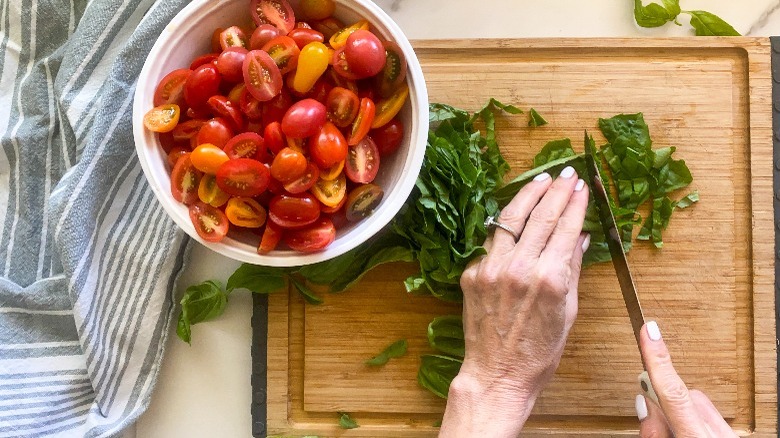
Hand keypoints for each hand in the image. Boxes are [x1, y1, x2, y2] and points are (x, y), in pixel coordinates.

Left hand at [439, 166, 589, 436]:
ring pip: (511, 219)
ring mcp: (492, 268)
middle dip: (556, 191)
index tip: (582, 187)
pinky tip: (516, 210)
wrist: (497, 373)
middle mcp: (519, 268)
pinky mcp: (472, 272)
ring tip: (542, 180)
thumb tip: (579, 237)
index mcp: (550, 278)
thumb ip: (573, 269)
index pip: (565, 228)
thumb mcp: (568, 311)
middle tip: (567, 174)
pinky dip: (507, 223)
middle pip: (540, 217)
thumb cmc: (540, 351)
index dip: (575, 204)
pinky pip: (492, 240)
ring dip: (528, 195)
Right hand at [636, 321, 736, 436]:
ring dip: (676, 415)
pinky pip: (708, 414)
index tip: (650, 331)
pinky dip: (692, 421)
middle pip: (681, 396)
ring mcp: (729, 433)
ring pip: (694, 403)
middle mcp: (717, 432)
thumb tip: (645, 402)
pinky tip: (688, 434)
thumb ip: (654, 430)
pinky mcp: (732, 433)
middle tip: (656, 429)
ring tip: (673, 436)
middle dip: (662, 405)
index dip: (658, 359)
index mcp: (697, 437)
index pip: (672, 392)